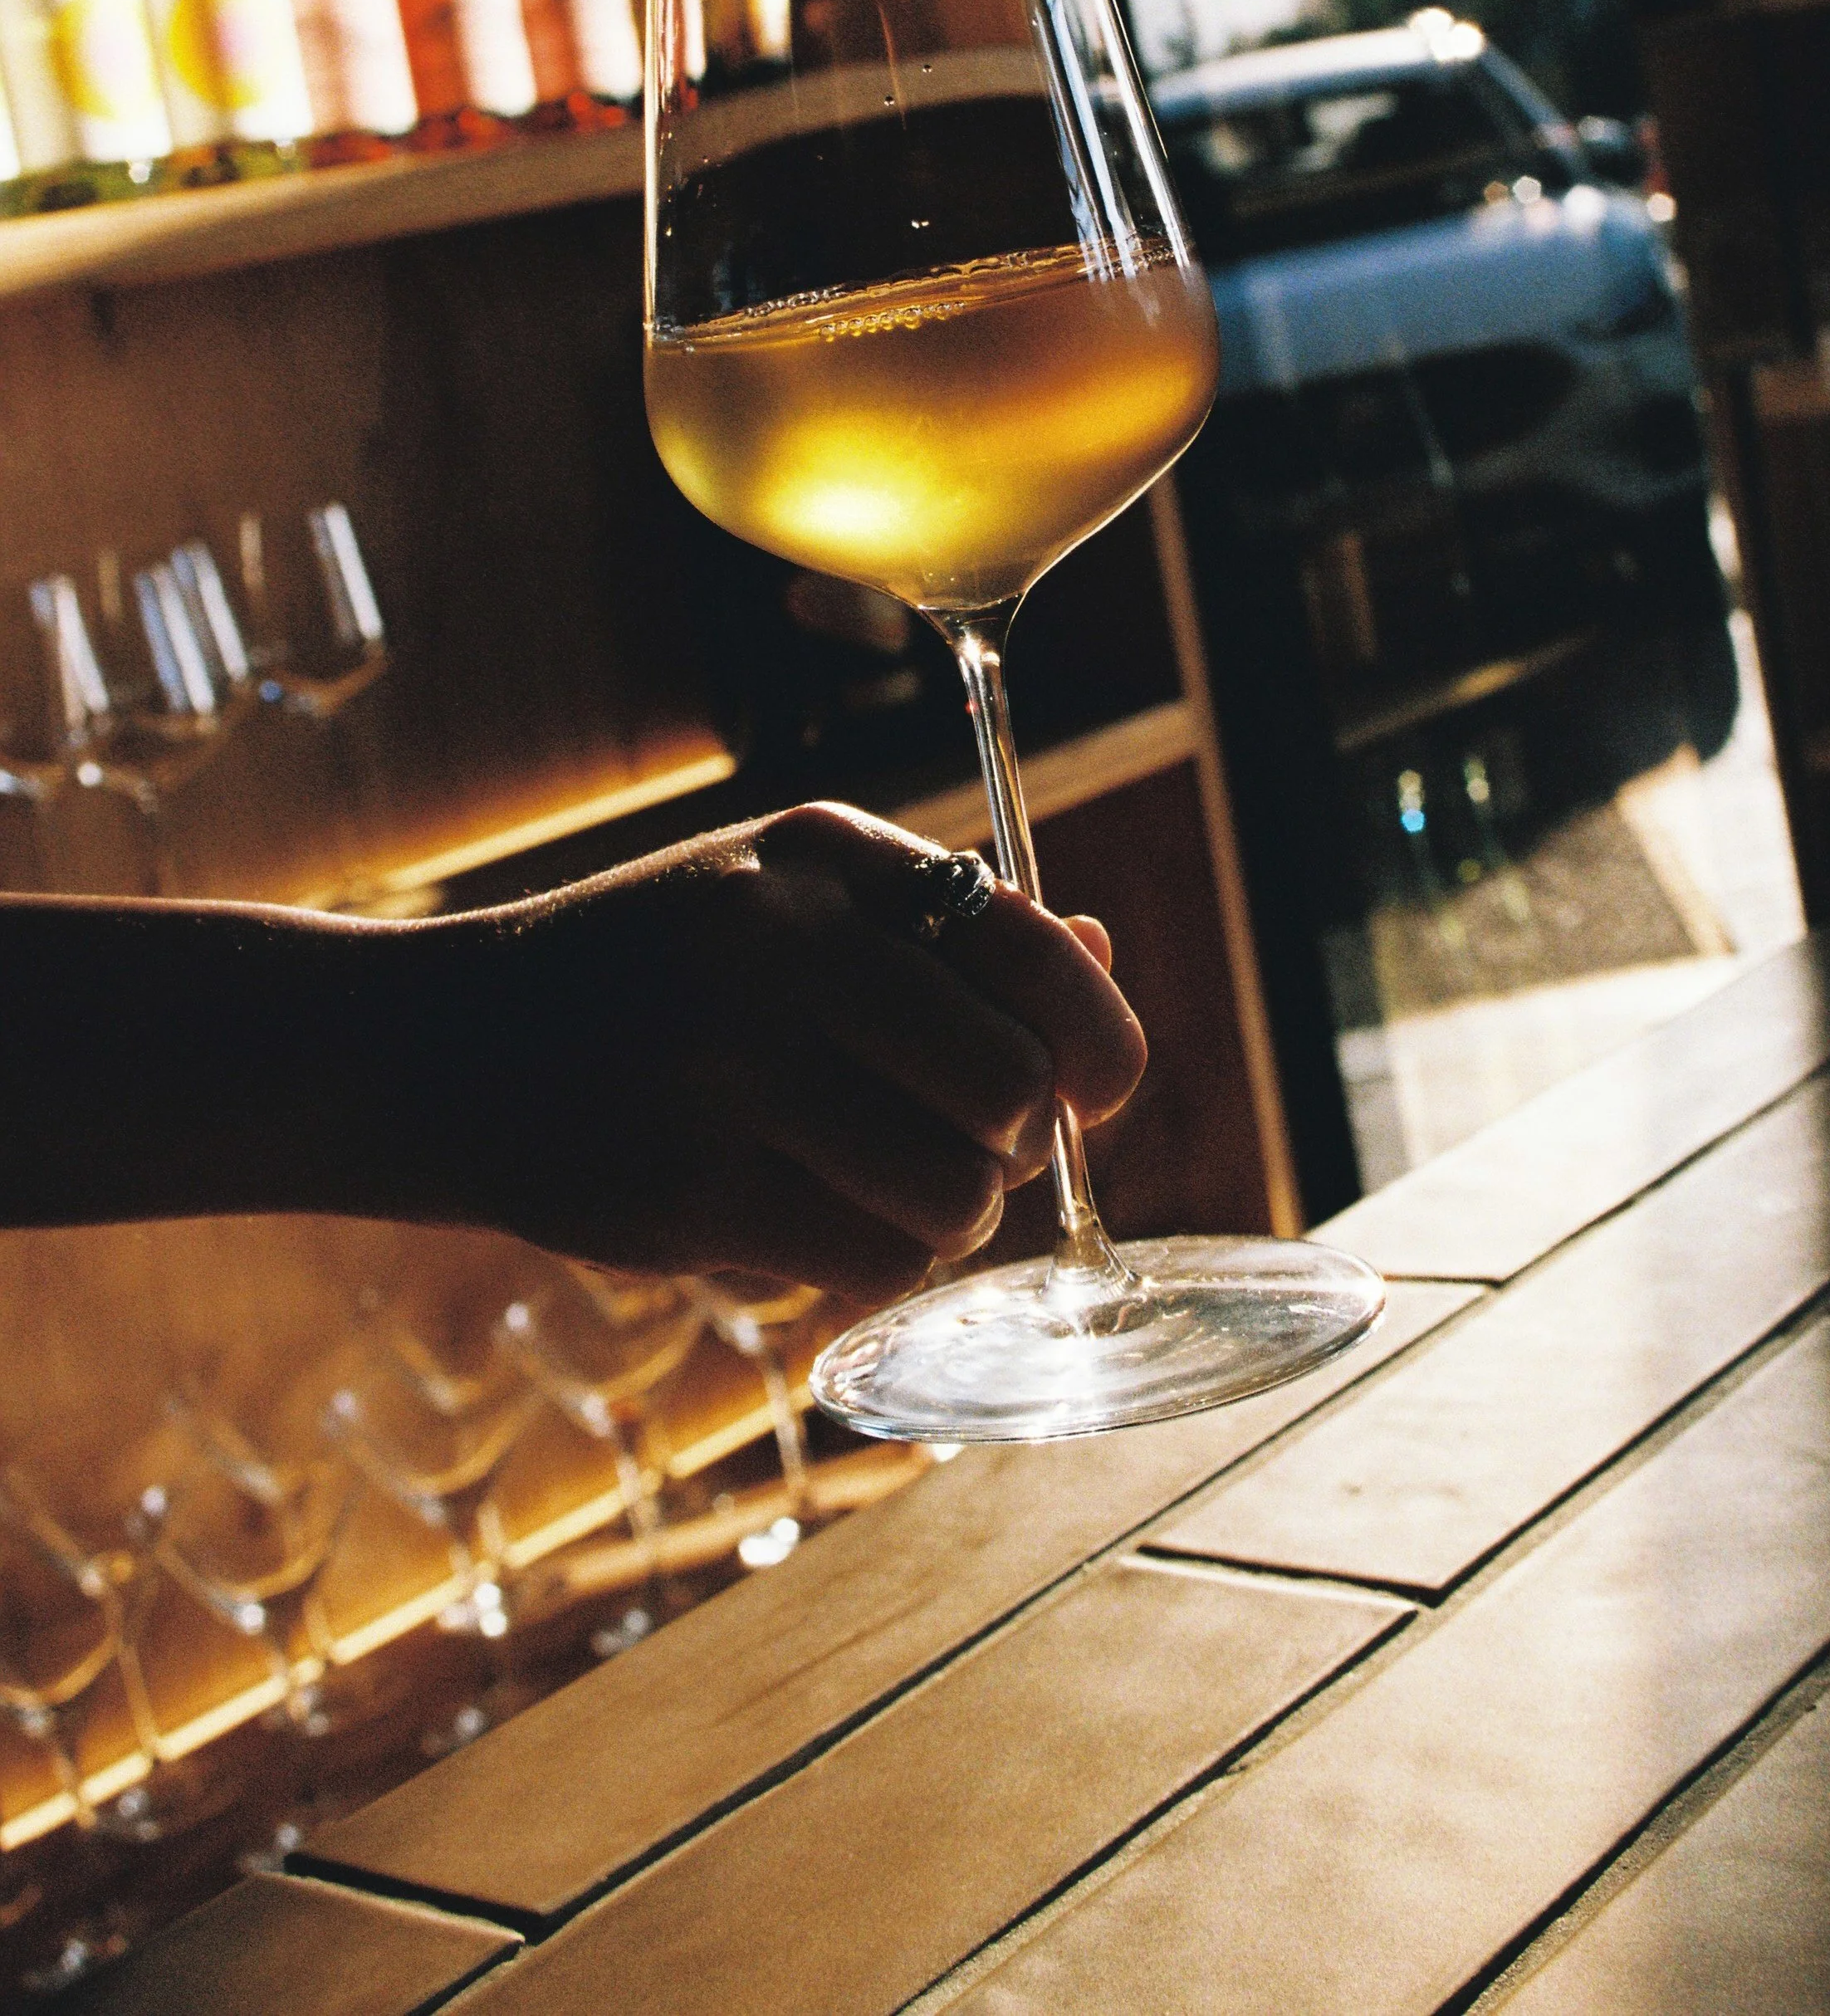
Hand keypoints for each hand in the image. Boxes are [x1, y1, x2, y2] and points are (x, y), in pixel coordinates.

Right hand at [462, 804, 1145, 1299]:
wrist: (438, 1045)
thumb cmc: (652, 973)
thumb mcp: (788, 901)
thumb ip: (945, 932)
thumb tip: (1102, 956)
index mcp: (827, 855)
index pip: (1037, 954)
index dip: (1098, 1044)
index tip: (1087, 1091)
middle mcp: (784, 944)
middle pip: (1011, 1089)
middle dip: (1011, 1144)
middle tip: (960, 1150)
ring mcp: (730, 1067)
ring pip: (956, 1194)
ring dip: (951, 1217)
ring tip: (890, 1191)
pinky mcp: (686, 1190)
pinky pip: (873, 1262)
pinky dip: (878, 1263)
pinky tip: (826, 1228)